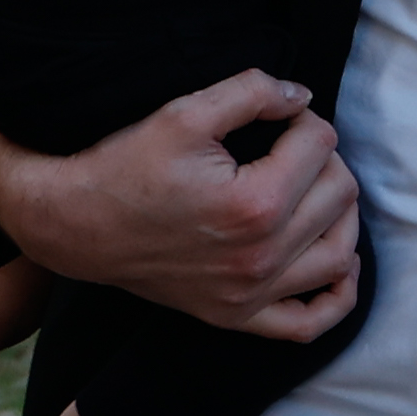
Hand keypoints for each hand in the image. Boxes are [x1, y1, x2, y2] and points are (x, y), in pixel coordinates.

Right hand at [0, 73, 359, 340]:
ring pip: (340, 255)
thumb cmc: (125, 165)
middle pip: (340, 195)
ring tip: (314, 191)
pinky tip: (334, 261)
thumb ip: (252, 92)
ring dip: (340, 216)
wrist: (76, 224)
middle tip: (292, 147)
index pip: (321, 146)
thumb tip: (304, 97)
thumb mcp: (184, 112)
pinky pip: (309, 324)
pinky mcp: (236, 316)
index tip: (279, 117)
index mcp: (255, 204)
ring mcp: (250, 295)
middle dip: (324, 160)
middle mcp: (260, 257)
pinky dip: (335, 295)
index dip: (305, 118)